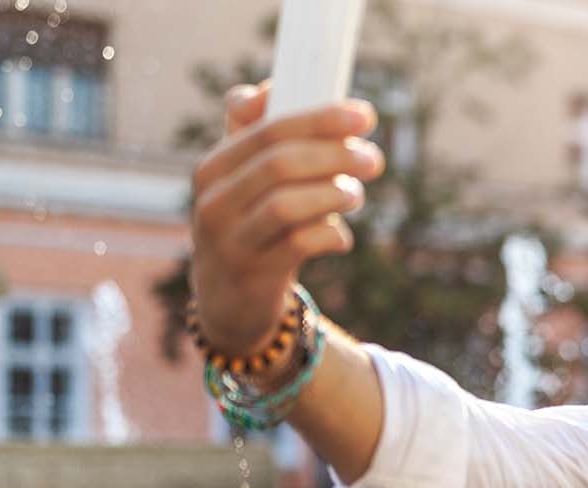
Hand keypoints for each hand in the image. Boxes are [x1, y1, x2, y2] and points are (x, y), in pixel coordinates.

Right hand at [189, 82, 383, 356]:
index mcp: (214, 167)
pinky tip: (340, 236)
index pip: (267, 128)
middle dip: (336, 155)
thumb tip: (272, 87)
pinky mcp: (252, 275)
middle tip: (373, 159)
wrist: (227, 301)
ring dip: (334, 195)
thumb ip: (253, 132)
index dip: (319, 118)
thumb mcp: (240, 180)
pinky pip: (299, 245)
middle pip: (280, 162)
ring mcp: (229, 240)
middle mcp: (214, 201)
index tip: (364, 115)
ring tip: (355, 194)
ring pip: (287, 205)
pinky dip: (330, 235)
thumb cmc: (246, 224)